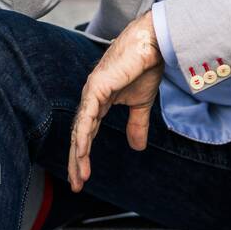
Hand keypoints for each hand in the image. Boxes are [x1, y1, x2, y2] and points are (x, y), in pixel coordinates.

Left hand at [68, 11, 164, 191]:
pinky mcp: (97, 87)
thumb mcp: (141, 104)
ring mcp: (92, 92)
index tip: (84, 176)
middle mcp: (91, 98)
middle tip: (77, 184)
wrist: (153, 45)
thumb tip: (137, 147)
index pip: (87, 133)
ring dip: (78, 155)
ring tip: (79, 176)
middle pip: (79, 135)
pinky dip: (82, 136)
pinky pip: (87, 117)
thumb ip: (136, 124)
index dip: (84, 156)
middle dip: (77, 162)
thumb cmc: (146, 67)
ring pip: (80, 130)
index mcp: (99, 101)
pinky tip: (81, 153)